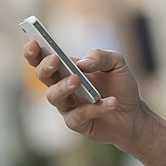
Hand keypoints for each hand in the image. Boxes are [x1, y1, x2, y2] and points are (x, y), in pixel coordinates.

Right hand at [23, 42, 146, 150]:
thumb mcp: (116, 63)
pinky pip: (78, 115)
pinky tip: (111, 102)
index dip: (33, 51)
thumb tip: (82, 63)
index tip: (33, 42)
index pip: (43, 58)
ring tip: (77, 79)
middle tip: (55, 60)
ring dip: (64, 87)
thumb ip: (100, 56)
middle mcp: (62, 86)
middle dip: (45, 67)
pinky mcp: (77, 123)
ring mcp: (68, 105)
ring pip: (54, 97)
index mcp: (67, 68)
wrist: (133, 114)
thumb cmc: (120, 85)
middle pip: (43, 76)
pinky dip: (95, 108)